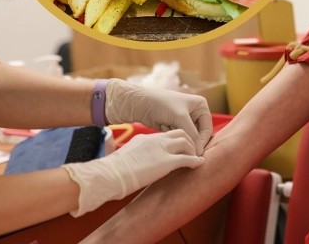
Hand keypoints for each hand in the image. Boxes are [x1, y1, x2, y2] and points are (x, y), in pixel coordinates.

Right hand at [62, 129, 204, 216]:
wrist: (109, 174)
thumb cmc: (111, 170)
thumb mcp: (123, 156)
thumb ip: (129, 153)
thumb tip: (124, 155)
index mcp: (145, 138)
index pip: (165, 134)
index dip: (175, 140)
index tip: (179, 147)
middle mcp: (156, 140)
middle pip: (179, 133)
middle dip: (189, 140)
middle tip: (192, 150)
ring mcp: (162, 150)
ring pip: (186, 142)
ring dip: (193, 150)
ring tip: (196, 157)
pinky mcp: (167, 162)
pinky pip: (187, 158)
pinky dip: (195, 161)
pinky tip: (199, 164)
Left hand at [105, 79, 211, 153]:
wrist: (139, 102)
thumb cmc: (161, 104)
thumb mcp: (180, 118)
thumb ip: (192, 135)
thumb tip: (200, 152)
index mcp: (201, 105)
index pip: (206, 129)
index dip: (201, 142)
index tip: (194, 154)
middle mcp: (194, 112)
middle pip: (198, 134)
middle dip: (188, 139)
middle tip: (179, 146)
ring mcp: (184, 119)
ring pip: (187, 137)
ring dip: (177, 137)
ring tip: (166, 126)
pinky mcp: (173, 125)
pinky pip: (177, 137)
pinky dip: (171, 135)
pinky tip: (162, 126)